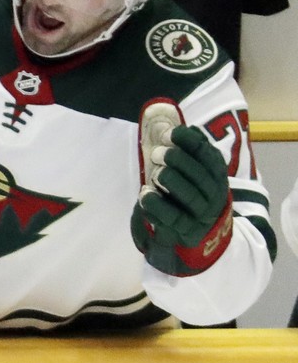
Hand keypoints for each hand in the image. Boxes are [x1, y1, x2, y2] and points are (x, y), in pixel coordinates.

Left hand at [132, 117, 232, 275]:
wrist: (200, 235)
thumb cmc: (191, 195)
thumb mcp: (195, 174)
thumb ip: (190, 153)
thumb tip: (184, 127)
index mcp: (217, 177)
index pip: (209, 157)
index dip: (191, 143)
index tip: (171, 133)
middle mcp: (213, 196)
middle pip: (199, 176)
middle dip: (178, 161)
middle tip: (159, 152)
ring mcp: (200, 215)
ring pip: (189, 196)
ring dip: (170, 181)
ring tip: (155, 172)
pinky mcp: (184, 232)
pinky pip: (171, 218)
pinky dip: (156, 205)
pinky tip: (144, 194)